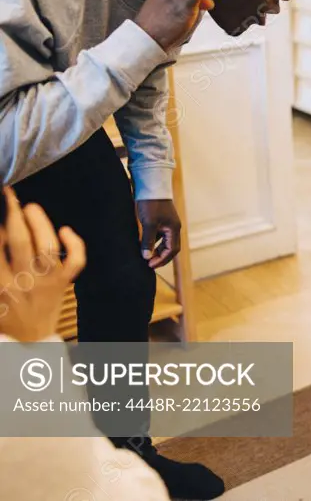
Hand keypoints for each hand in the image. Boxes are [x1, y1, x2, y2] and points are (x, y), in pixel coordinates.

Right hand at [0, 188, 85, 342]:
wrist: (27, 345)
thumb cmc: (3, 318)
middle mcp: (21, 283)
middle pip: (18, 242)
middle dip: (13, 214)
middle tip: (9, 194)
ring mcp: (45, 283)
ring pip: (46, 248)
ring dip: (40, 223)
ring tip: (30, 207)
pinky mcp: (63, 285)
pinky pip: (75, 263)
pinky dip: (75, 245)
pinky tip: (66, 230)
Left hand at [137, 200, 180, 267]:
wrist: (150, 186)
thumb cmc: (151, 204)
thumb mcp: (149, 223)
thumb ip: (148, 241)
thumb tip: (146, 257)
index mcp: (174, 229)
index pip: (172, 250)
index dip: (162, 259)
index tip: (150, 265)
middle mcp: (173, 228)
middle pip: (170, 248)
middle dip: (161, 257)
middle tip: (149, 264)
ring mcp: (167, 224)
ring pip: (164, 243)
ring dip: (156, 251)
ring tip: (146, 257)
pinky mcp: (160, 221)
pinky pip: (158, 236)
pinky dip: (152, 243)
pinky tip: (143, 245)